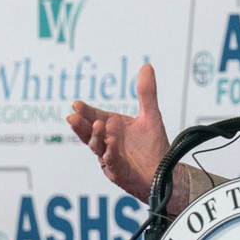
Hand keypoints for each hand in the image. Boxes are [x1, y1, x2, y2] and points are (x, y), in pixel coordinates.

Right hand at [66, 63, 170, 203]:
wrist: (165, 173)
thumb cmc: (154, 147)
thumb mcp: (151, 115)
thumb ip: (146, 93)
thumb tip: (147, 66)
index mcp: (112, 129)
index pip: (94, 117)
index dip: (86, 112)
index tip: (77, 104)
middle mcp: (107, 143)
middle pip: (90, 133)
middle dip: (81, 125)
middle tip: (73, 115)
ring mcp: (111, 158)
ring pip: (98, 148)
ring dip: (96, 137)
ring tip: (98, 125)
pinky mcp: (120, 172)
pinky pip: (112, 162)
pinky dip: (111, 152)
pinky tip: (112, 142)